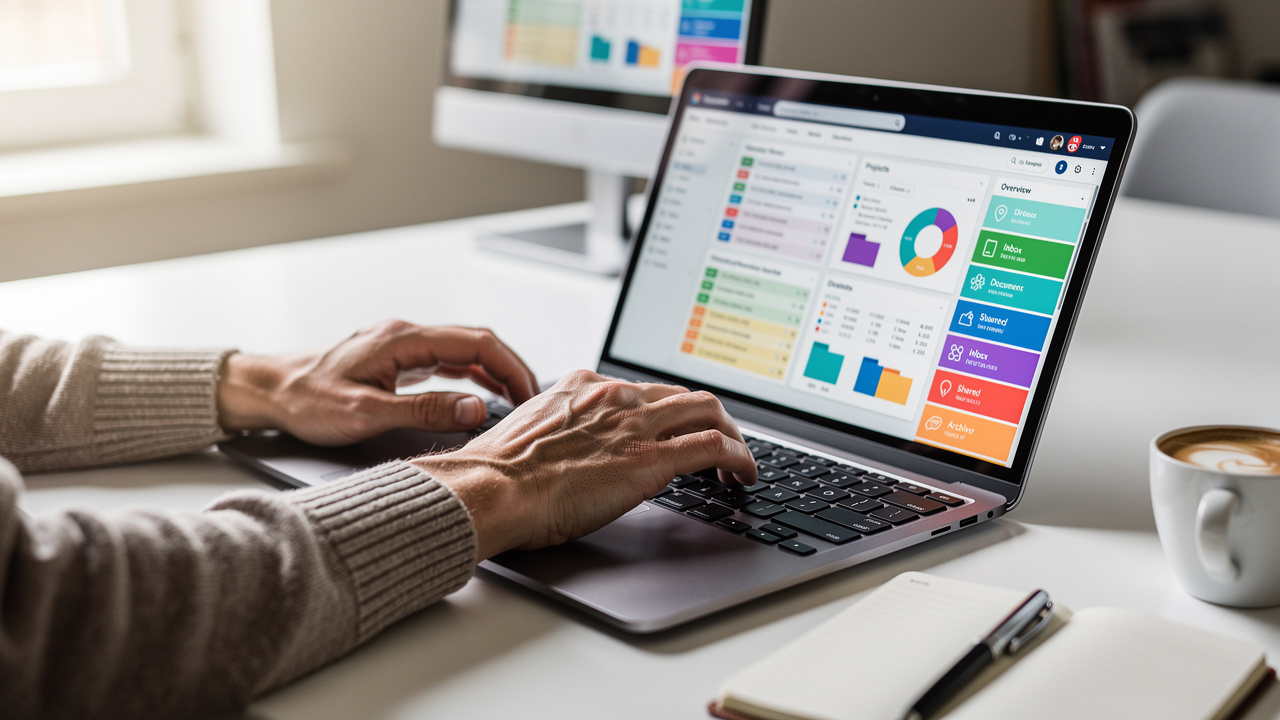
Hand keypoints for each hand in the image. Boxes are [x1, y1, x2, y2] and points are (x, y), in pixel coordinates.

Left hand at [216, 321, 538, 444]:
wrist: (269, 391)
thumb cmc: (306, 400)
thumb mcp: (367, 413)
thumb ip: (424, 411)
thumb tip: (475, 409)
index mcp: (403, 340)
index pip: (476, 342)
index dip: (511, 366)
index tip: (529, 394)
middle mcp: (406, 335)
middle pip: (476, 342)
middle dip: (510, 369)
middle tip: (531, 401)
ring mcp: (401, 345)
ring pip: (462, 350)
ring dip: (492, 372)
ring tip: (514, 401)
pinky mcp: (395, 359)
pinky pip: (445, 360)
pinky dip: (470, 375)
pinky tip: (479, 394)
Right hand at [411, 370, 756, 559]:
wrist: (493, 488)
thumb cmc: (499, 475)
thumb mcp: (532, 434)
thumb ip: (561, 431)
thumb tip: (570, 452)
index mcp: (584, 387)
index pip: (643, 389)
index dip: (668, 410)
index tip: (675, 426)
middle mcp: (615, 397)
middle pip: (682, 394)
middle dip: (708, 417)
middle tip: (719, 441)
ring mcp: (635, 424)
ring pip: (707, 410)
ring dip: (731, 434)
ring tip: (738, 461)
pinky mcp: (651, 458)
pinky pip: (713, 445)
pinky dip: (739, 457)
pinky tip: (744, 474)